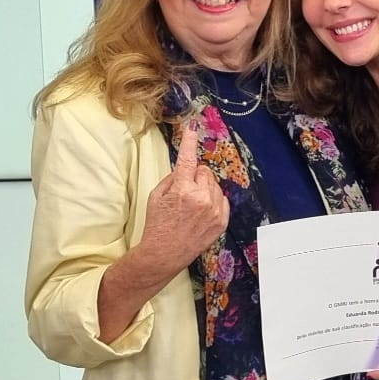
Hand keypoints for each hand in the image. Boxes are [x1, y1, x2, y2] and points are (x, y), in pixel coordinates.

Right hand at [139, 126, 228, 271]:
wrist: (165, 253)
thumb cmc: (158, 224)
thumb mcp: (156, 196)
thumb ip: (173, 178)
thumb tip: (185, 168)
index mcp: (182, 189)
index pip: (187, 159)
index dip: (189, 141)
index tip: (193, 126)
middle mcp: (201, 197)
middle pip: (204, 172)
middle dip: (195, 177)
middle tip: (184, 192)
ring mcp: (214, 209)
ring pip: (214, 185)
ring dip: (205, 189)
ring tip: (192, 206)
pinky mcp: (222, 220)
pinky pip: (222, 199)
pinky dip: (213, 201)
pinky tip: (201, 212)